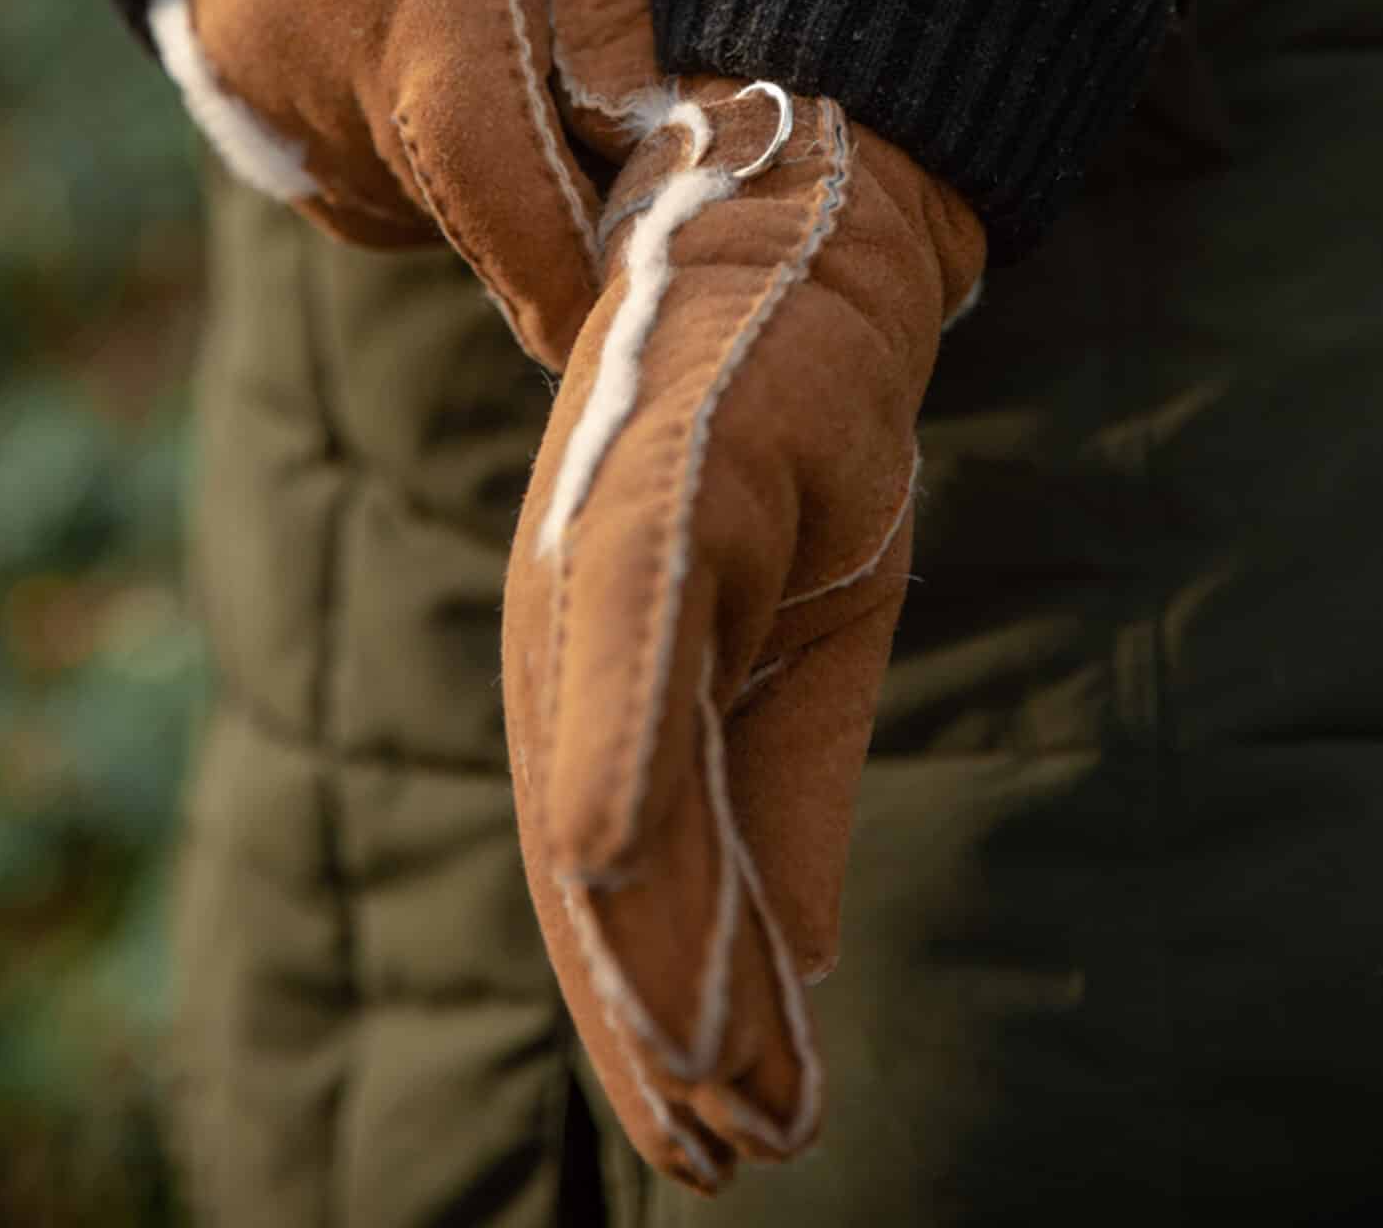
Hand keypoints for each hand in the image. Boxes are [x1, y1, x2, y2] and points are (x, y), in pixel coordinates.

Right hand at [149, 0, 657, 368]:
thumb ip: (617, 30)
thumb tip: (646, 158)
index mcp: (438, 39)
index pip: (520, 225)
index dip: (582, 291)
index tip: (640, 316)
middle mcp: (347, 106)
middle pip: (484, 233)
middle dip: (556, 221)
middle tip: (610, 148)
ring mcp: (288, 132)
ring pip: (434, 221)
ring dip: (486, 185)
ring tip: (498, 64)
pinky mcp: (258, 146)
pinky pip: (377, 202)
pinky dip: (421, 169)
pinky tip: (423, 72)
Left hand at [502, 79, 983, 1187]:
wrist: (801, 245)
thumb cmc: (793, 431)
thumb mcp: (807, 636)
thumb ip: (776, 787)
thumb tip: (792, 958)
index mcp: (609, 658)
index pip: (621, 863)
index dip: (669, 998)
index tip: (725, 1132)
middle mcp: (575, 615)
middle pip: (596, 853)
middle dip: (655, 1014)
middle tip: (718, 1155)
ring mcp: (597, 549)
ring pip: (599, 780)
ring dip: (650, 944)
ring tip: (714, 1098)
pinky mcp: (636, 481)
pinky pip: (622, 639)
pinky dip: (622, 754)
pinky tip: (616, 863)